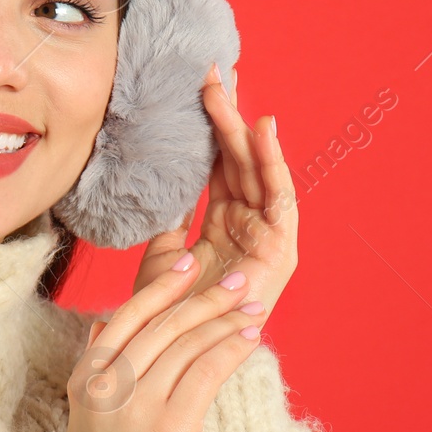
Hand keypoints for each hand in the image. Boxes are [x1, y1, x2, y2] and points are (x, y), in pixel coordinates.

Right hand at [66, 252, 266, 431]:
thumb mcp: (89, 424)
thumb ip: (96, 374)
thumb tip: (104, 325)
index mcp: (84, 384)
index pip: (125, 318)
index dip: (159, 286)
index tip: (187, 263)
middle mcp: (105, 390)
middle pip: (161, 325)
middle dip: (204, 297)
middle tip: (236, 280)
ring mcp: (136, 408)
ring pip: (186, 345)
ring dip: (225, 320)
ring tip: (253, 307)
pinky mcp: (170, 429)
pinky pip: (206, 372)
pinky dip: (230, 349)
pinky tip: (250, 338)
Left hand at [132, 63, 297, 314]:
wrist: (173, 358)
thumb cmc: (168, 313)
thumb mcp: (159, 256)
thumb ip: (164, 219)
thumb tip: (150, 181)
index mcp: (220, 225)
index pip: (217, 166)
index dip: (209, 129)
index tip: (196, 89)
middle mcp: (246, 227)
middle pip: (237, 162)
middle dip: (226, 116)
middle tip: (212, 72)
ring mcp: (265, 239)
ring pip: (257, 172)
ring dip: (246, 130)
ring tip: (233, 90)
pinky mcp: (281, 254)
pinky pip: (280, 199)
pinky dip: (274, 164)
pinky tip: (264, 131)